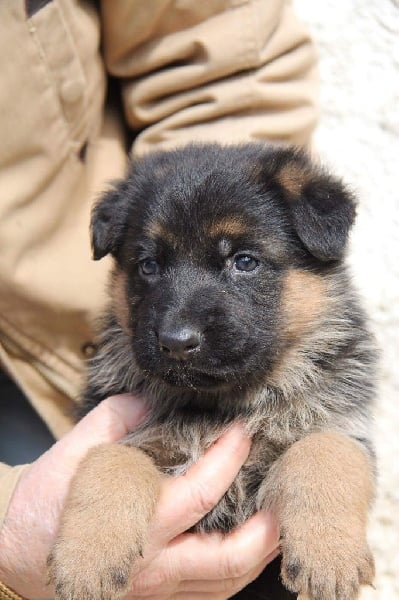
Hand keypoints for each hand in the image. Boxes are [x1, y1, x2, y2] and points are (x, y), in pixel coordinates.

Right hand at [0, 395, 278, 599]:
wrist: (17, 553)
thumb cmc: (46, 504)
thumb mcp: (72, 453)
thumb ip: (114, 420)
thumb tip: (147, 396)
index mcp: (140, 521)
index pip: (202, 490)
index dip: (229, 456)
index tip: (244, 430)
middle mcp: (156, 563)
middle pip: (230, 556)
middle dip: (269, 528)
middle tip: (290, 496)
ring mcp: (158, 588)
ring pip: (225, 582)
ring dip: (261, 554)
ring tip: (282, 523)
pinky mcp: (156, 598)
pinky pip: (208, 593)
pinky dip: (235, 571)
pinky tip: (248, 549)